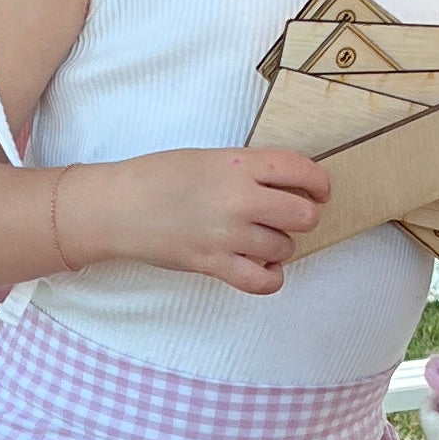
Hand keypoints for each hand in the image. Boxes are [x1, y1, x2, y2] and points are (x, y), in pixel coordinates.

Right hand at [94, 147, 329, 294]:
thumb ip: (248, 170)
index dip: (320, 183)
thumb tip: (289, 189)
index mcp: (238, 164)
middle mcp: (238, 198)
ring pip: (284, 247)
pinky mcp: (213, 263)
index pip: (301, 170)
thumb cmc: (159, 177)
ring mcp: (227, 234)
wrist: (118, 206)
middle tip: (288, 217)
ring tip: (258, 239)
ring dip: (279, 246)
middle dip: (303, 217)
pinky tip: (261, 266)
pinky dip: (270, 276)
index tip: (320, 192)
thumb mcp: (209, 158)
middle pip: (303, 215)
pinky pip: (262, 281)